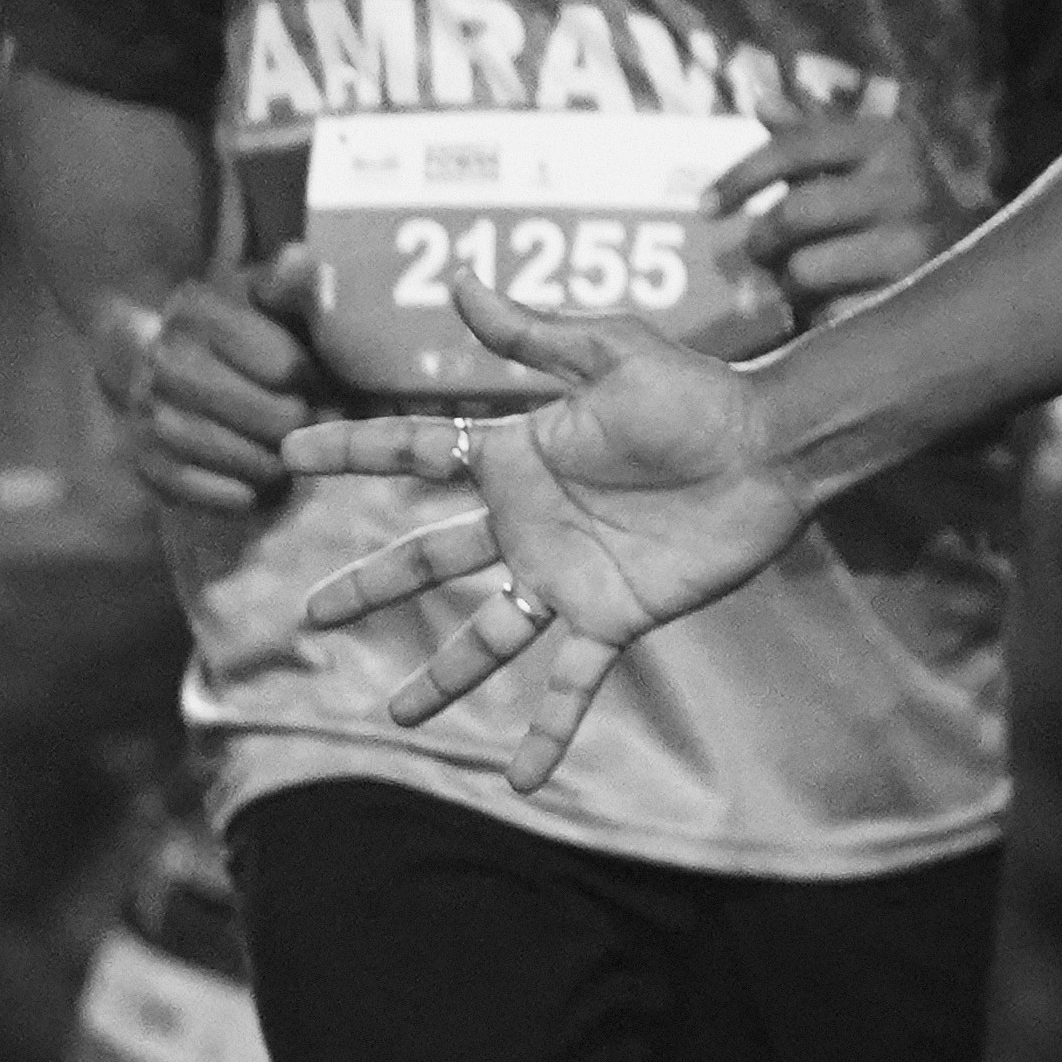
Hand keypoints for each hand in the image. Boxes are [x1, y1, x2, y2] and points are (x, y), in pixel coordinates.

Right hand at [119, 249, 327, 522]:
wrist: (150, 354)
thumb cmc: (233, 325)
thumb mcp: (261, 295)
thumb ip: (289, 282)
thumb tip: (301, 260)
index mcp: (196, 312)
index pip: (284, 365)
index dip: (316, 380)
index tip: (323, 382)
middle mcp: (162, 362)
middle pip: (270, 417)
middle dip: (304, 425)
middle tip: (318, 425)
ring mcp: (148, 416)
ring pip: (244, 460)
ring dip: (277, 463)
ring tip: (292, 453)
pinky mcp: (144, 464)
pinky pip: (206, 493)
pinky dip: (241, 493)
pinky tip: (259, 481)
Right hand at [279, 278, 831, 786]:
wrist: (773, 447)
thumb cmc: (698, 392)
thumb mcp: (609, 354)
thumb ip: (531, 333)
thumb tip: (460, 281)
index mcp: (516, 453)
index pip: (415, 451)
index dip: (353, 452)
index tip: (288, 454)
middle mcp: (528, 521)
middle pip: (429, 558)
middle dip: (369, 586)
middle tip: (309, 614)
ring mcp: (566, 575)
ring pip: (487, 635)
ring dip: (444, 678)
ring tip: (397, 717)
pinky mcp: (614, 617)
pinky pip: (571, 682)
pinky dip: (547, 732)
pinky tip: (524, 781)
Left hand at [705, 98, 953, 344]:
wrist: (979, 264)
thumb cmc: (895, 204)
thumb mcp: (862, 158)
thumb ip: (809, 134)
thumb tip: (759, 97)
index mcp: (889, 139)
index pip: (794, 147)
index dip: (739, 176)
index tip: (705, 208)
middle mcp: (908, 187)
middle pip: (794, 214)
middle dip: (762, 241)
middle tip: (756, 255)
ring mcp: (915, 248)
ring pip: (805, 271)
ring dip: (786, 285)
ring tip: (797, 285)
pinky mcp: (910, 303)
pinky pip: (827, 317)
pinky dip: (816, 319)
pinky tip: (828, 312)